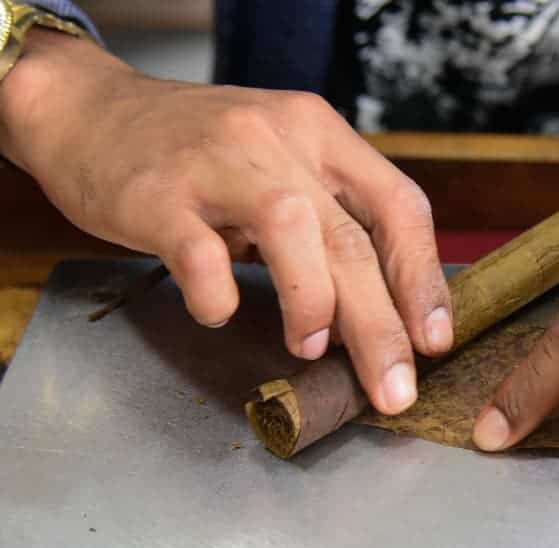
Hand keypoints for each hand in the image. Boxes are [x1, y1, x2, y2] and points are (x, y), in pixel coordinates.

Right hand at [0, 31, 450, 414]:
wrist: (88, 110)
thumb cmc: (201, 153)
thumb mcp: (283, 162)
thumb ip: (333, 217)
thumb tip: (391, 309)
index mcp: (321, 134)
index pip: (399, 205)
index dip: (424, 278)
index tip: (434, 340)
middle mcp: (278, 140)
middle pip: (351, 238)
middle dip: (382, 326)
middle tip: (395, 390)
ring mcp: (216, 163)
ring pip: (290, 230)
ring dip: (313, 302)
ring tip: (311, 348)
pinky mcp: (156, 195)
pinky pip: (198, 253)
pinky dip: (217, 295)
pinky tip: (220, 313)